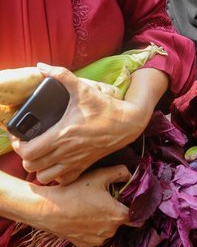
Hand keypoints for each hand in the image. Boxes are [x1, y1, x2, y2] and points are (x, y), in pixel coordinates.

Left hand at [11, 63, 167, 184]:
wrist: (128, 123)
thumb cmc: (105, 107)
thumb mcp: (84, 89)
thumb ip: (61, 75)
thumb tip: (41, 66)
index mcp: (62, 134)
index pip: (28, 150)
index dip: (18, 144)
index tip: (20, 135)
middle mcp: (67, 151)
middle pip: (32, 165)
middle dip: (25, 155)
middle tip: (28, 143)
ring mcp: (76, 161)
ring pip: (45, 176)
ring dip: (39, 167)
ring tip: (40, 154)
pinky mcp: (84, 165)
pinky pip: (63, 180)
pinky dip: (56, 175)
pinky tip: (57, 163)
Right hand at [29, 165, 131, 246]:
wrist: (47, 209)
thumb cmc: (75, 191)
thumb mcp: (100, 175)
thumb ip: (120, 173)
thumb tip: (130, 175)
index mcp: (119, 215)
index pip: (136, 213)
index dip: (132, 205)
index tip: (124, 198)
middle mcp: (111, 231)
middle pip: (120, 220)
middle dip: (115, 211)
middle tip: (102, 200)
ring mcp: (97, 240)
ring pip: (107, 229)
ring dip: (103, 220)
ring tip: (90, 208)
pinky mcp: (84, 244)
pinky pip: (94, 236)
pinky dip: (91, 228)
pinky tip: (82, 217)